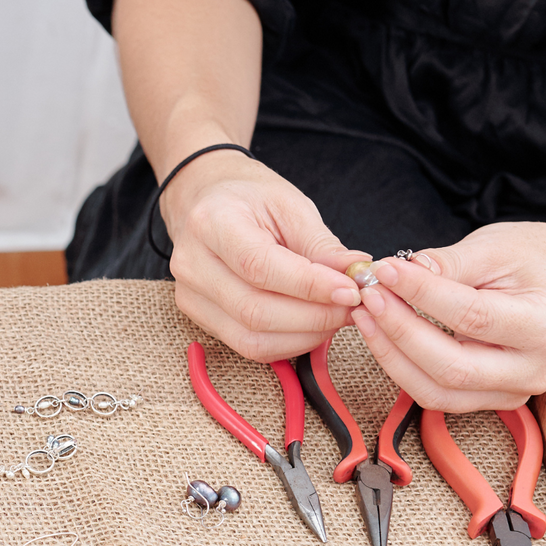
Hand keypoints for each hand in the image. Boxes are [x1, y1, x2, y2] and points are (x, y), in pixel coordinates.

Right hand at [162, 151, 363, 360]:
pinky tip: (310, 326)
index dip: (310, 286)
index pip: (260, 267)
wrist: (206, 201)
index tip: (350, 290)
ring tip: (335, 316)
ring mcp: (189, 296)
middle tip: (352, 307)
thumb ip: (321, 246)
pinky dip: (288, 343)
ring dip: (304, 335)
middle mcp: (192, 264)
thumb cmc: (249, 199)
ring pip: (252, 338)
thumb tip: (356, 276)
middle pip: (255, 311)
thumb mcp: (290, 206)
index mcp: (211, 223)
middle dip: (314, 316)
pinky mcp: (199, 317)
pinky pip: (248, 346)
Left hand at [349, 222, 545, 410]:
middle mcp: (533, 370)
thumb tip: (400, 273)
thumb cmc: (529, 261)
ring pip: (436, 390)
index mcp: (545, 327)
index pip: (471, 316)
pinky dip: (401, 368)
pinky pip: (434, 395)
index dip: (421, 294)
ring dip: (391, 354)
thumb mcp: (495, 247)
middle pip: (451, 366)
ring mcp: (511, 393)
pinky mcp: (488, 401)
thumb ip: (449, 263)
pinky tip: (380, 336)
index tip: (385, 270)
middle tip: (368, 295)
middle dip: (400, 331)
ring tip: (365, 315)